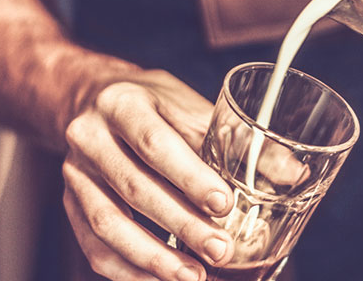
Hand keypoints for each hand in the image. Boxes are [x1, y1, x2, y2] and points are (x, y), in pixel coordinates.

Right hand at [61, 70, 230, 280]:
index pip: (155, 144)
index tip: (224, 204)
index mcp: (124, 103)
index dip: (190, 177)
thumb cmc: (151, 104)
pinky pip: (94, 246)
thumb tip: (293, 174)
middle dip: (180, 225)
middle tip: (220, 250)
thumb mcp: (190, 106)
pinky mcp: (69, 203)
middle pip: (134, 188)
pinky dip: (128, 271)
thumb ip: (238, 140)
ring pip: (108, 223)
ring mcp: (74, 173)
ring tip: (193, 278)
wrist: (90, 98)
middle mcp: (90, 137)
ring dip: (153, 257)